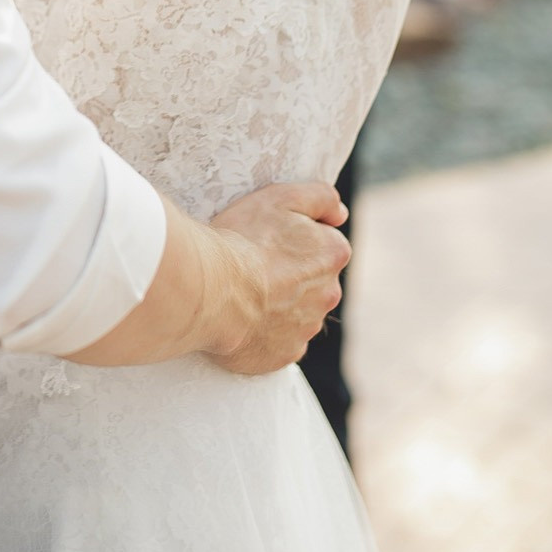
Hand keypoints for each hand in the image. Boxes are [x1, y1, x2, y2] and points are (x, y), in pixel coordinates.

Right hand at [205, 181, 350, 375]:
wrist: (210, 289)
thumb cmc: (243, 238)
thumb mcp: (281, 197)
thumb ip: (320, 198)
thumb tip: (340, 213)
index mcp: (332, 255)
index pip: (325, 244)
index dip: (297, 239)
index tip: (270, 238)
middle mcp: (328, 295)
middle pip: (313, 280)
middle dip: (291, 273)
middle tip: (254, 264)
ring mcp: (306, 329)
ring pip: (296, 312)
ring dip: (278, 303)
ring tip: (241, 291)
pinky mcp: (283, 355)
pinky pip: (278, 340)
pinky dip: (264, 331)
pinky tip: (241, 317)